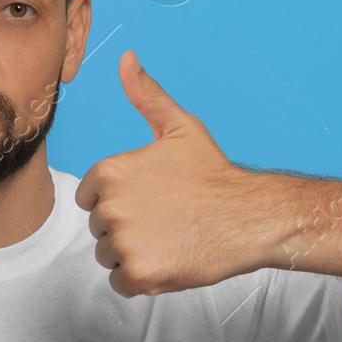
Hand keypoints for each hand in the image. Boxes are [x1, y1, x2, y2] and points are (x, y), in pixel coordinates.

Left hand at [76, 50, 290, 297]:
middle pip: (99, 228)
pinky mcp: (139, 274)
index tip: (151, 199)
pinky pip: (121, 283)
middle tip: (165, 220)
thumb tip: (126, 58)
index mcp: (111, 171)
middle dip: (126, 228)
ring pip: (108, 256)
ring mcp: (124, 242)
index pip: (91, 198)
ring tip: (169, 238)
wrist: (251, 215)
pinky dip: (142, 279)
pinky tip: (169, 259)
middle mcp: (111, 206)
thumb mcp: (179, 127)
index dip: (120, 200)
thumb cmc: (214, 174)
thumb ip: (146, 95)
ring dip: (133, 254)